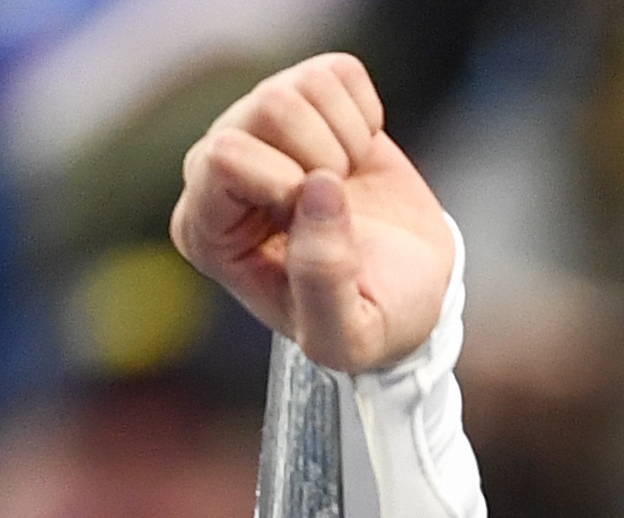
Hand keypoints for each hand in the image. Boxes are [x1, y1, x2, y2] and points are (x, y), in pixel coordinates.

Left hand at [174, 55, 456, 374]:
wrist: (416, 288)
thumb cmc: (372, 317)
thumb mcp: (346, 338)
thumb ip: (322, 282)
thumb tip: (319, 187)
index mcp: (206, 231)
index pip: (224, 157)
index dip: (287, 187)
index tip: (320, 227)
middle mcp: (218, 167)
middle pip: (266, 109)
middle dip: (323, 160)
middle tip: (339, 205)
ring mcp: (260, 127)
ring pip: (298, 87)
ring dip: (346, 142)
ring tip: (349, 185)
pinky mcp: (309, 100)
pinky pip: (336, 73)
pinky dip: (366, 117)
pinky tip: (359, 159)